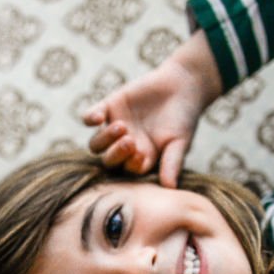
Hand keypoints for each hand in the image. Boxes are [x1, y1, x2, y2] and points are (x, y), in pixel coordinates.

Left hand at [83, 30, 222, 186]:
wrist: (182, 85)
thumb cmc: (183, 119)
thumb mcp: (179, 142)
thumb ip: (172, 163)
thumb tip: (170, 188)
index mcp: (139, 159)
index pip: (127, 169)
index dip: (130, 164)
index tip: (141, 155)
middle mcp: (123, 147)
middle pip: (109, 159)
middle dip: (116, 153)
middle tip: (130, 142)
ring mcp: (113, 128)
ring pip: (96, 143)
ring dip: (105, 138)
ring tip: (122, 126)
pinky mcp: (107, 107)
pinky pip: (89, 117)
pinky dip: (90, 118)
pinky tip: (99, 117)